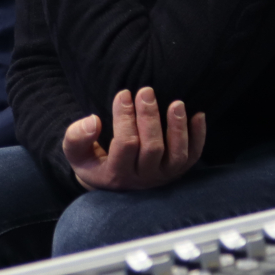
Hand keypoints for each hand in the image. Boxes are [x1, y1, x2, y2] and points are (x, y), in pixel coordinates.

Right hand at [62, 88, 205, 191]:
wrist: (113, 182)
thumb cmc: (94, 161)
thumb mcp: (76, 153)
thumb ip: (77, 138)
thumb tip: (93, 121)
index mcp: (116, 174)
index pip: (125, 144)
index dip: (124, 118)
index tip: (123, 93)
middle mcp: (143, 178)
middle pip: (152, 148)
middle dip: (150, 117)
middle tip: (146, 91)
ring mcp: (163, 176)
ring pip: (177, 154)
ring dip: (177, 127)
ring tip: (176, 103)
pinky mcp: (178, 171)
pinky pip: (193, 156)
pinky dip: (198, 136)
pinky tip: (198, 115)